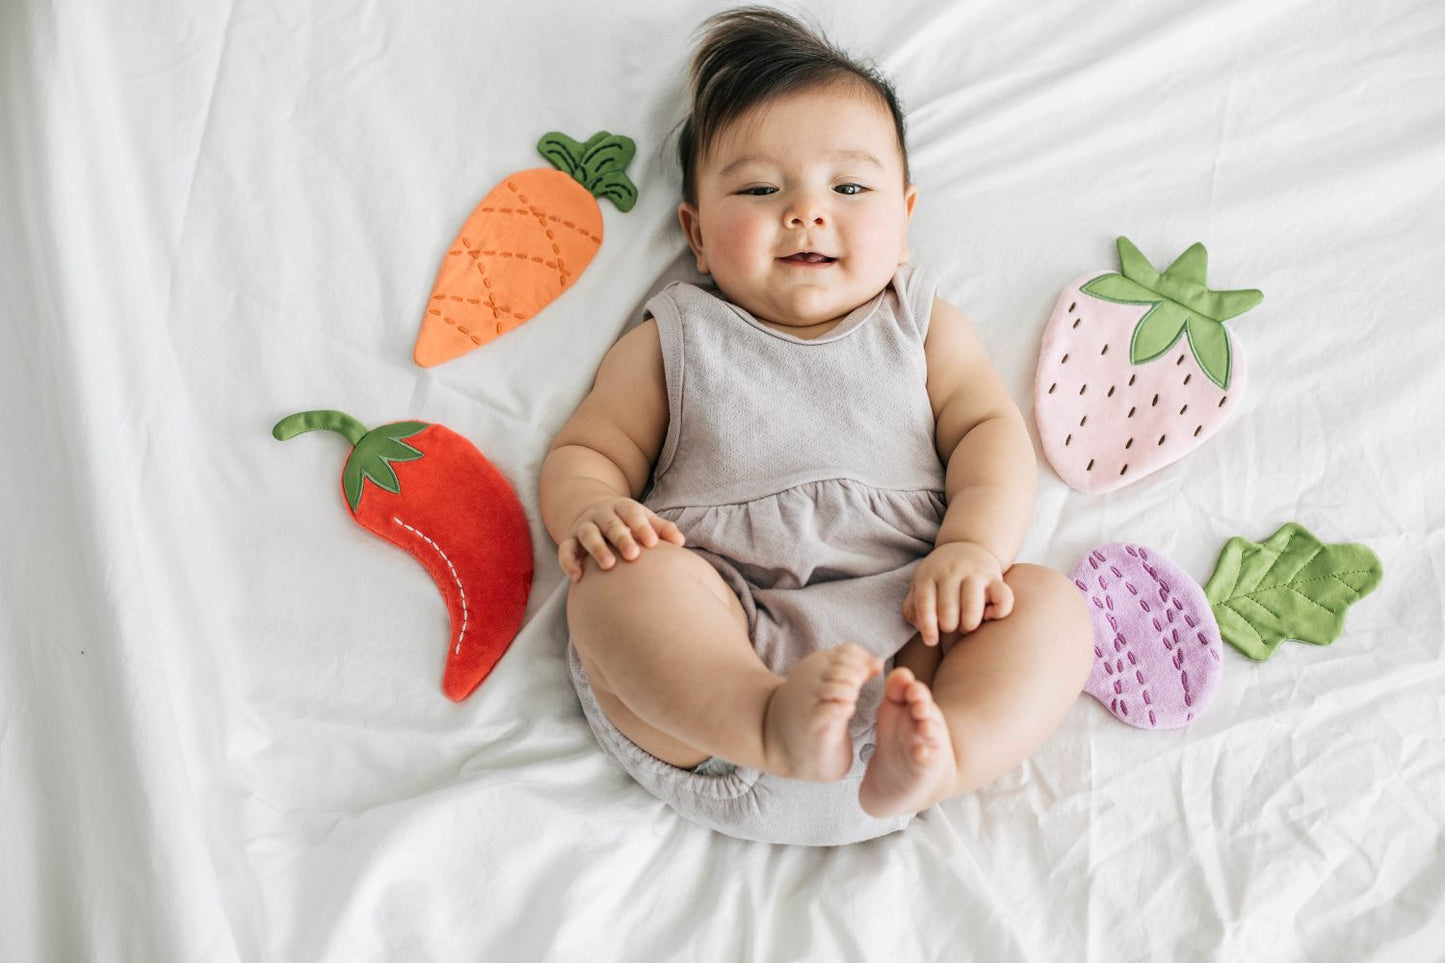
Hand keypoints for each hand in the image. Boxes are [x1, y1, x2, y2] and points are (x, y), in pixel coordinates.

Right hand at [558, 497, 684, 581]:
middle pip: (611, 523)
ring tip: (609, 565)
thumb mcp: (643, 519)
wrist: (592, 509)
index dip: (641, 526)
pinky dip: (568, 561)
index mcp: (622, 507)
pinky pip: (566, 549)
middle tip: (633, 555)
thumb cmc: (627, 521)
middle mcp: (602, 514)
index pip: (632, 512)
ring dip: (597, 549)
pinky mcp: (570, 540)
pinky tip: (577, 576)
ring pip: (589, 535)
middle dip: (621, 538)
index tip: (653, 542)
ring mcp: (585, 526)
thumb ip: (661, 528)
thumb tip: (680, 542)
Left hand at [902, 541, 1013, 645]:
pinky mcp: (995, 579)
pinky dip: (998, 613)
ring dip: (969, 622)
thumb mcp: (920, 583)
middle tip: (951, 627)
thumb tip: (918, 625)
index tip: (931, 642)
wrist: (969, 546)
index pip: (924, 602)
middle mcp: (952, 572)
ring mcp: (975, 574)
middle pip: (948, 607)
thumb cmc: (940, 576)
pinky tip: (988, 616)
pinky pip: (1003, 598)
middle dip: (948, 626)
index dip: (927, 626)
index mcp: (929, 575)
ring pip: (973, 602)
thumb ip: (913, 605)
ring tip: (966, 626)